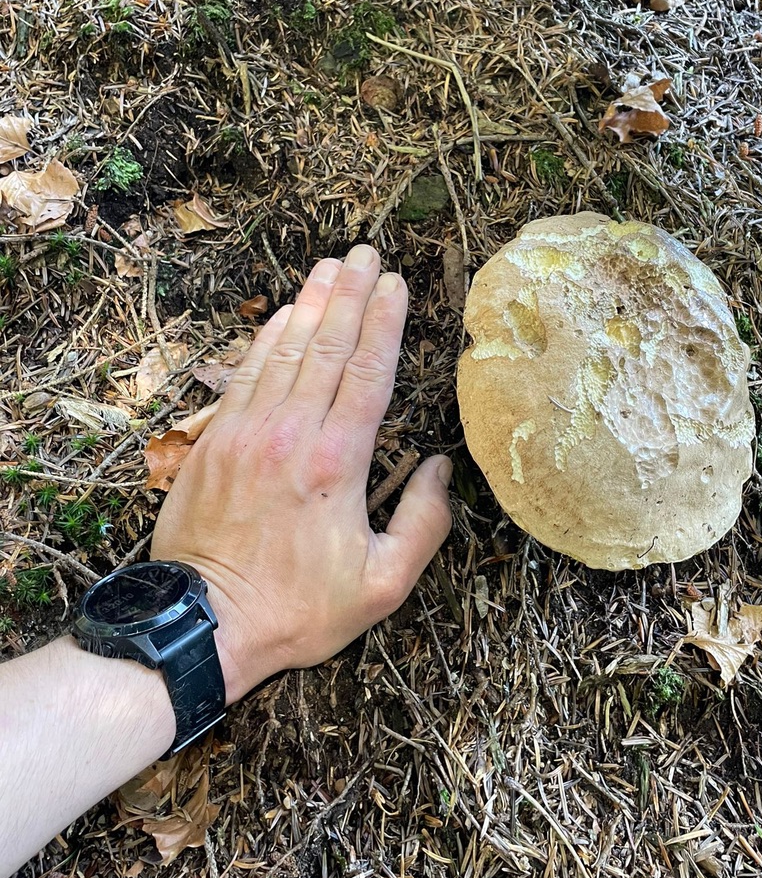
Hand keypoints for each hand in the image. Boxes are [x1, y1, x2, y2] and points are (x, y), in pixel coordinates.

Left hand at [150, 246, 451, 702]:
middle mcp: (292, 433)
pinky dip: (267, 337)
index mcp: (338, 462)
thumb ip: (424, 523)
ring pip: (287, 350)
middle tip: (367, 252)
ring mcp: (248, 431)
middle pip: (329, 346)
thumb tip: (442, 468)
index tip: (397, 284)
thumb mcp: (382, 586)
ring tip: (331, 264)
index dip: (386, 322)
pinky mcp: (216, 440)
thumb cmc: (297, 609)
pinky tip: (283, 314)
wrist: (203, 625)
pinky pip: (247, 373)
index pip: (369, 372)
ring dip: (311, 303)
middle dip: (352, 293)